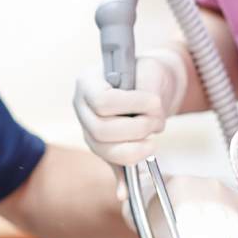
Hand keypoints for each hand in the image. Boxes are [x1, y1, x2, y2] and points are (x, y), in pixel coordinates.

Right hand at [74, 49, 188, 164]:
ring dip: (135, 148)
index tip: (155, 101)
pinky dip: (128, 166)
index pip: (102, 100)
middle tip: (155, 122)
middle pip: (100, 129)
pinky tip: (137, 169)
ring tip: (153, 138)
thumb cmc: (145, 74)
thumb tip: (152, 117)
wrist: (148, 87)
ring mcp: (88, 130)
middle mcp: (82, 108)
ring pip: (105, 150)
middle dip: (135, 129)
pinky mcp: (100, 147)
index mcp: (87, 82)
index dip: (131, 104)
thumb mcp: (149, 68)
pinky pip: (112, 162)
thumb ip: (150, 87)